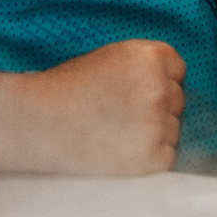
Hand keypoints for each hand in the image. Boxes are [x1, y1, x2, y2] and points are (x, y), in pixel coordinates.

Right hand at [0, 40, 185, 174]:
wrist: (37, 124)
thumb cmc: (67, 90)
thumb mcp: (112, 58)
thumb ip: (145, 67)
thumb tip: (173, 83)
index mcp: (150, 57)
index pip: (178, 71)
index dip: (158, 83)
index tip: (135, 94)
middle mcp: (159, 88)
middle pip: (177, 101)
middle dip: (156, 110)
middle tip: (120, 116)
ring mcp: (157, 124)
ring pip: (174, 130)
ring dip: (154, 134)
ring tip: (116, 134)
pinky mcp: (152, 158)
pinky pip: (167, 157)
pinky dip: (150, 158)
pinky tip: (121, 151)